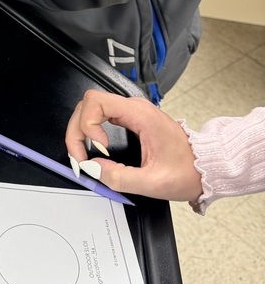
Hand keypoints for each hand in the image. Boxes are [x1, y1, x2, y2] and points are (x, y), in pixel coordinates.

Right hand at [65, 90, 203, 201]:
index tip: (96, 148)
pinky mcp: (129, 119)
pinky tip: (93, 149)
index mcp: (140, 115)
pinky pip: (100, 117)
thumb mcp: (153, 182)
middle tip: (80, 157)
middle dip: (77, 130)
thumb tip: (92, 168)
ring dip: (81, 131)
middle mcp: (134, 108)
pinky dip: (90, 132)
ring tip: (84, 154)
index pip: (96, 101)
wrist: (206, 167)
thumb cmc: (187, 170)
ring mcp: (131, 112)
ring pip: (91, 109)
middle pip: (88, 104)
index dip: (87, 124)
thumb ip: (119, 177)